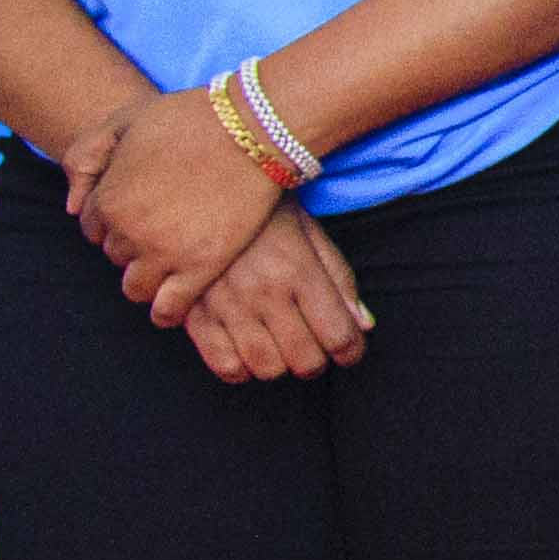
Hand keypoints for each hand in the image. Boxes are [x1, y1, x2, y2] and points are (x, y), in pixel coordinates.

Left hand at [74, 85, 287, 319]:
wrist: (253, 129)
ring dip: (146, 279)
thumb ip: (86, 157)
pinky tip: (172, 305)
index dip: (115, 221)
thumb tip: (72, 209)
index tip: (139, 213)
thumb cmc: (190, 118)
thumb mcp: (124, 120)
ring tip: (167, 266)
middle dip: (132, 246)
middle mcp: (129, 232)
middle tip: (162, 231)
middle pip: (116, 256)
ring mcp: (166, 253)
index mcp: (108, 199)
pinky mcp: (202, 268)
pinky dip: (166, 312)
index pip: (94, 229)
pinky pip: (170, 308)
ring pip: (136, 287)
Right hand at [172, 207, 370, 385]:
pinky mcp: (194, 313)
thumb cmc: (264, 213)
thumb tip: (364, 326)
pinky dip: (241, 370)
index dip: (351, 352)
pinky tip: (246, 352)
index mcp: (299, 271)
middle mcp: (264, 292)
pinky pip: (223, 366)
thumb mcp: (311, 233)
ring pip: (266, 368)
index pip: (338, 336)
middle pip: (304, 361)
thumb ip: (339, 280)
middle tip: (313, 347)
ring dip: (280, 365)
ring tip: (279, 347)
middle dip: (317, 361)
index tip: (348, 350)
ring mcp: (226, 306)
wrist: (200, 190)